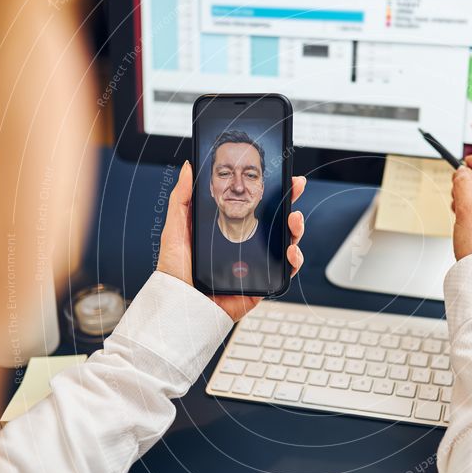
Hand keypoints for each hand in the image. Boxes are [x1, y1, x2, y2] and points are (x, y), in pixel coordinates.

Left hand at [157, 161, 305, 320]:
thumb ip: (182, 197)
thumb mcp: (176, 228)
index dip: (272, 192)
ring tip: (294, 220)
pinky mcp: (263, 283)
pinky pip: (286, 270)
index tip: (282, 177)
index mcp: (229, 229)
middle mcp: (246, 244)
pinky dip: (295, 260)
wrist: (181, 304)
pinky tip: (291, 250)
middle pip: (277, 221)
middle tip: (295, 189)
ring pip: (287, 242)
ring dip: (296, 229)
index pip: (257, 206)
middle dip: (290, 203)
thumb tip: (189, 168)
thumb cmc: (176, 271)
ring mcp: (257, 263)